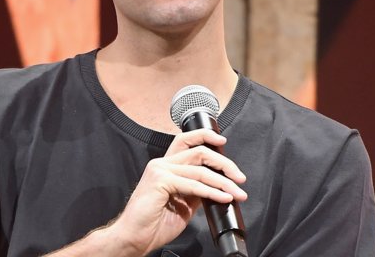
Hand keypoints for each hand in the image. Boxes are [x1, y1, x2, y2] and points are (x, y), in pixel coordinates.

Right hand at [106, 128, 247, 254]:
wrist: (135, 238)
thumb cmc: (153, 224)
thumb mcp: (183, 204)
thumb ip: (196, 191)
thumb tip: (217, 187)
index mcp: (165, 167)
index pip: (186, 141)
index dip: (206, 136)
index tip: (223, 142)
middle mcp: (161, 164)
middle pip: (199, 152)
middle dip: (224, 163)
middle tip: (239, 177)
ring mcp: (160, 171)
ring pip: (200, 170)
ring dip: (223, 182)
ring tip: (237, 193)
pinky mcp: (160, 181)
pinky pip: (194, 185)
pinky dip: (212, 192)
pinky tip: (223, 197)